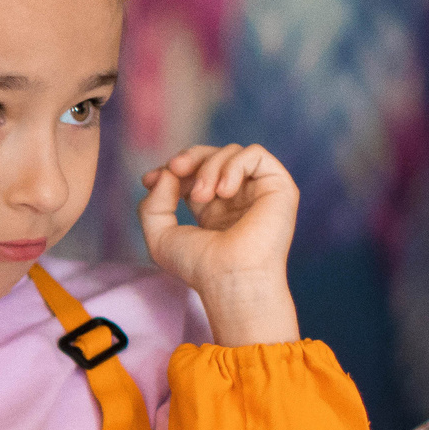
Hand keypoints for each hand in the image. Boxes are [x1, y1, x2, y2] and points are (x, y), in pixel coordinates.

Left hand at [139, 143, 300, 343]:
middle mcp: (238, 199)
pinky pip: (256, 154)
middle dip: (189, 157)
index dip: (171, 169)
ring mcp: (258, 192)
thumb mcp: (160, 234)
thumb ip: (154, 202)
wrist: (230, 277)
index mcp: (212, 209)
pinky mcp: (278, 187)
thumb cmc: (198, 266)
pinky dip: (233, 165)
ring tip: (202, 195)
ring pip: (232, 152)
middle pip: (212, 155)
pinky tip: (223, 192)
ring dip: (208, 167)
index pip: (192, 173)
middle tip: (174, 169)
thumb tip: (168, 172)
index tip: (150, 179)